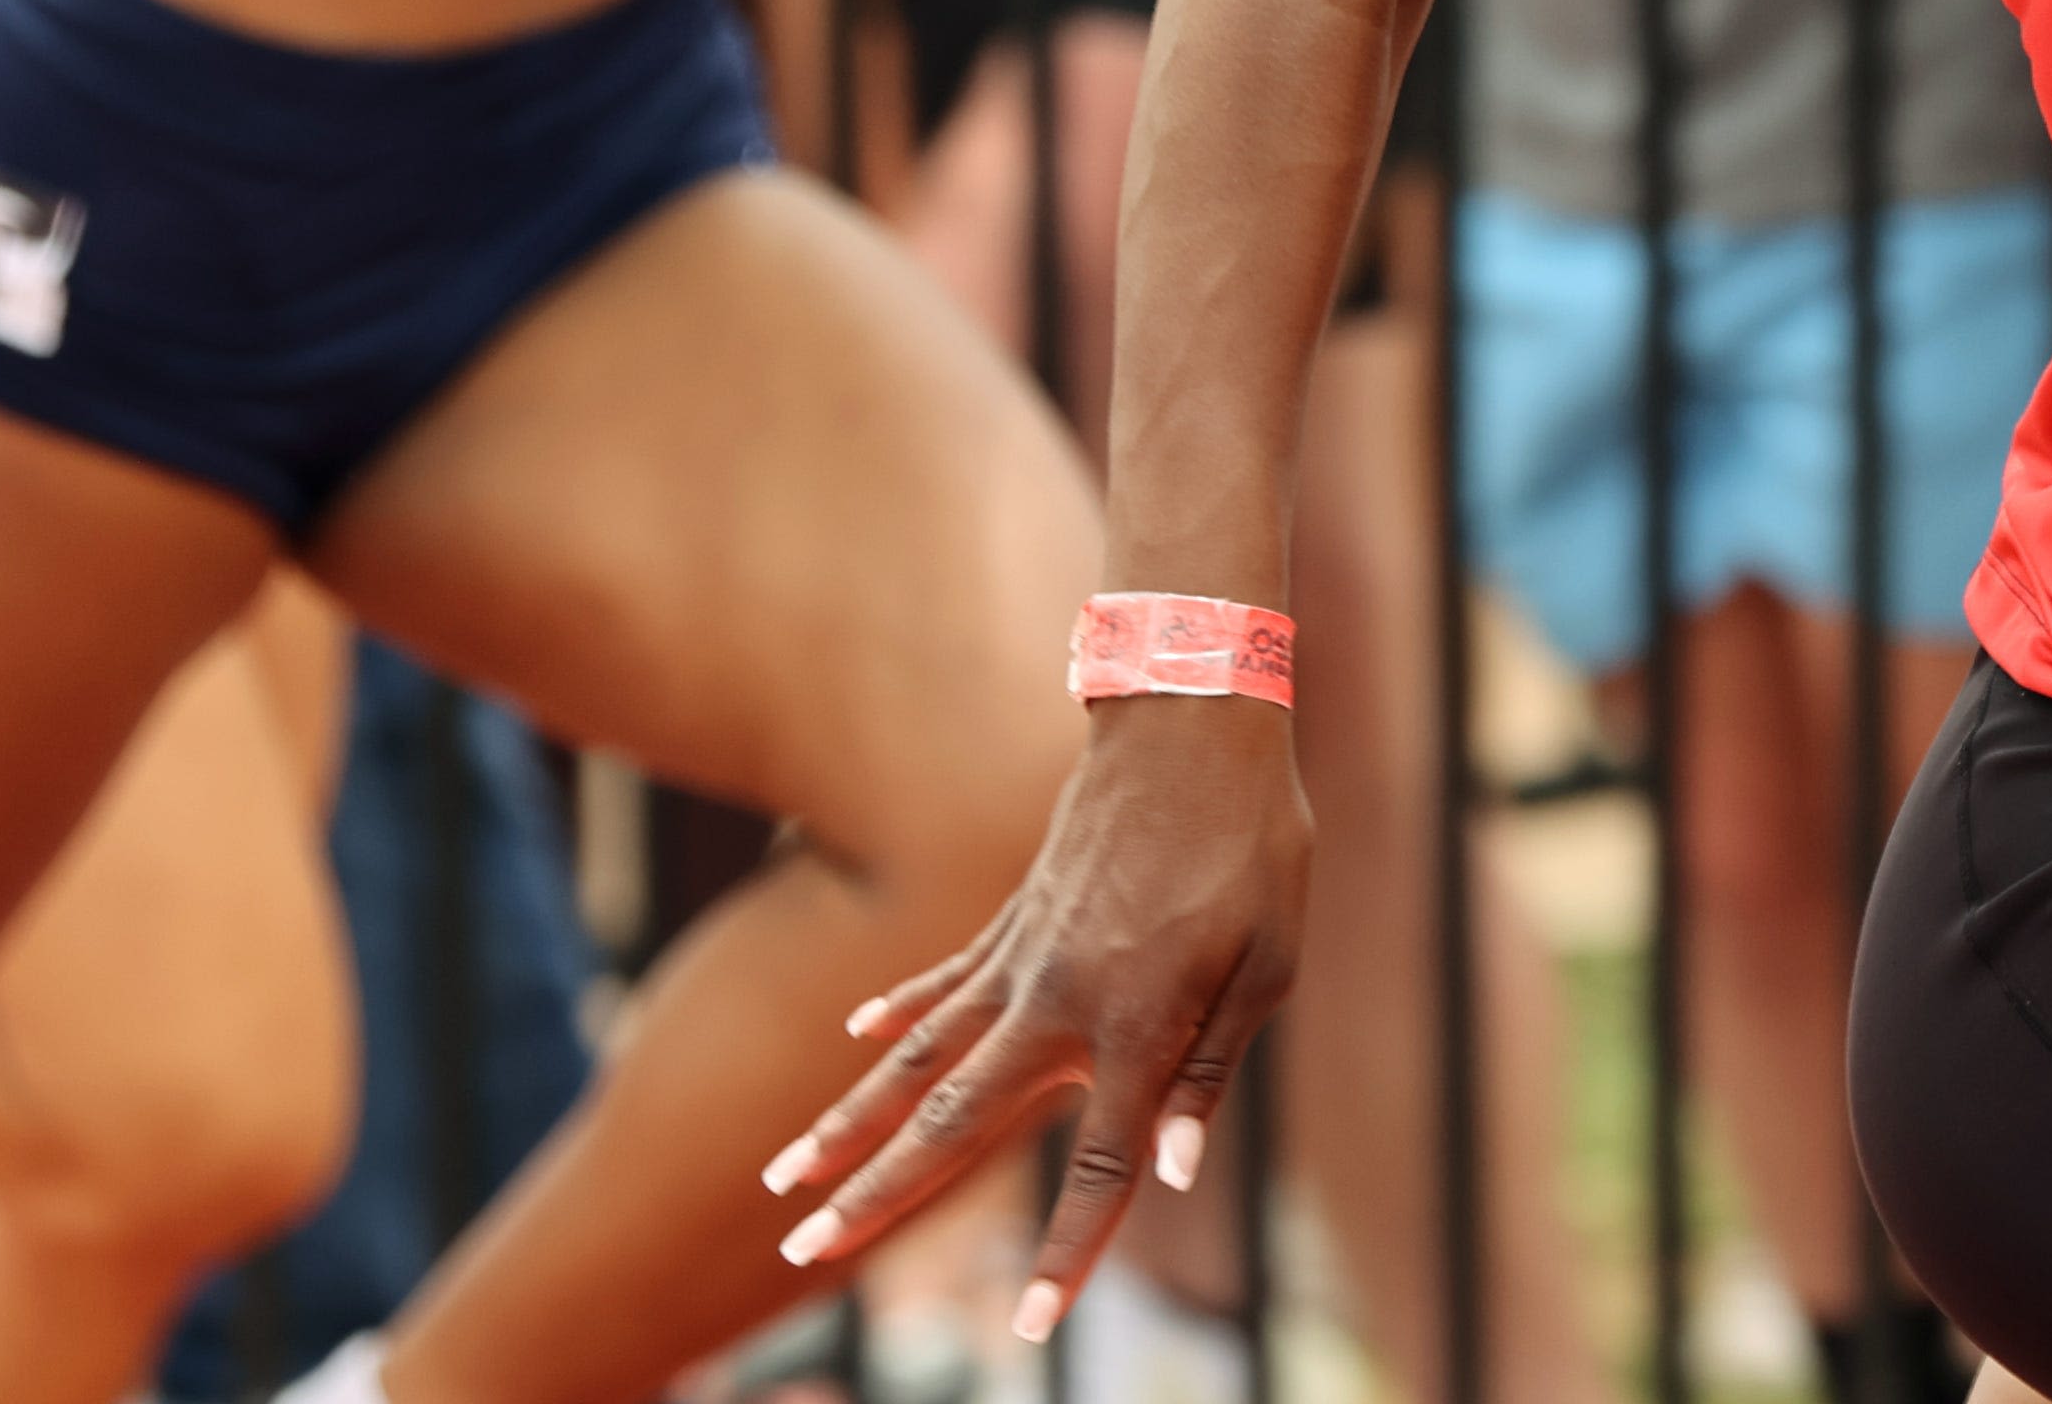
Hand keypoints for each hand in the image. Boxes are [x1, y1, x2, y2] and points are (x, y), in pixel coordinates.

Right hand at [769, 688, 1309, 1340]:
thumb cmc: (1253, 847)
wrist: (1193, 724)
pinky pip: (942, 979)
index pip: (1102, 1168)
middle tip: (796, 1253)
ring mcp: (1022, 959)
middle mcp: (1060, 1004)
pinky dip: (896, 1011)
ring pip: (916, 1059)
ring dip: (846, 1121)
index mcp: (1140, 1026)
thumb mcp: (1270, 962)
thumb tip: (1171, 1174)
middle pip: (952, 1124)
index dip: (1070, 1253)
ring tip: (781, 1179)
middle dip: (874, 1197)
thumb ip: (1213, 1072)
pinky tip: (852, 1034)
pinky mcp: (1012, 918)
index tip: (1031, 1328)